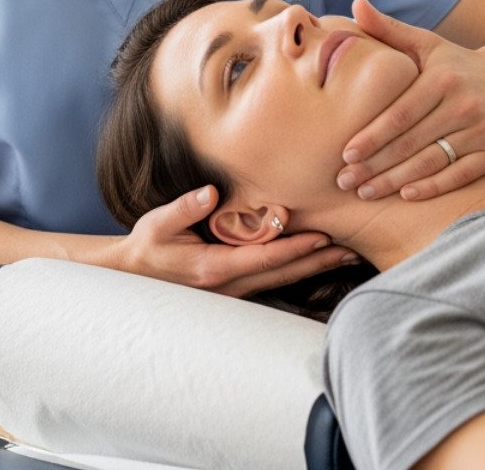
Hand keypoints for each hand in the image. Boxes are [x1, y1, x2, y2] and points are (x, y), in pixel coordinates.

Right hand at [116, 185, 359, 297]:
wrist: (133, 278)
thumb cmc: (148, 247)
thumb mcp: (157, 224)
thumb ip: (185, 208)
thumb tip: (210, 193)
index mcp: (213, 267)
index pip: (263, 257)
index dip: (294, 248)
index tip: (322, 237)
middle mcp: (228, 285)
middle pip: (282, 273)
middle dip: (317, 261)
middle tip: (351, 249)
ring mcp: (234, 291)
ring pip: (281, 279)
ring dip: (312, 267)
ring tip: (344, 255)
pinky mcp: (235, 288)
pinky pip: (272, 279)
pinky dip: (296, 269)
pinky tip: (314, 261)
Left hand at [336, 0, 484, 200]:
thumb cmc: (456, 62)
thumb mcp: (426, 42)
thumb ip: (388, 28)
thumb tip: (355, 3)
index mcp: (442, 78)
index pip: (400, 114)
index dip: (372, 136)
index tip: (344, 154)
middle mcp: (465, 105)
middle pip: (412, 142)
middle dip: (375, 165)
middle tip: (344, 181)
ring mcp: (483, 130)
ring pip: (433, 162)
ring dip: (396, 181)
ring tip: (365, 192)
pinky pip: (460, 175)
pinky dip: (433, 187)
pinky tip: (406, 196)